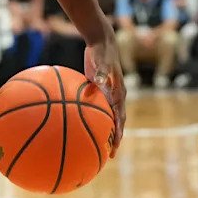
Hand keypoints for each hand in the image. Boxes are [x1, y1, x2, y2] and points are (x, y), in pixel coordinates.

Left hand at [84, 34, 126, 156]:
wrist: (102, 42)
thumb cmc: (101, 52)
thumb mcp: (102, 62)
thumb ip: (103, 73)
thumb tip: (101, 82)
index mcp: (118, 94)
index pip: (119, 118)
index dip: (117, 134)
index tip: (114, 147)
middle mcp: (115, 97)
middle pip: (116, 122)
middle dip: (113, 139)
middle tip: (108, 155)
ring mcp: (107, 95)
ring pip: (107, 117)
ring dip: (104, 131)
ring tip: (96, 146)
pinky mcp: (99, 91)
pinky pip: (96, 108)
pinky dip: (91, 118)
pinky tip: (77, 125)